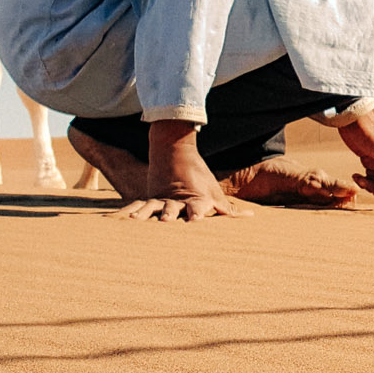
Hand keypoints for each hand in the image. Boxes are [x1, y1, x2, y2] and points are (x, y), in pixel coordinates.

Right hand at [109, 120, 250, 221]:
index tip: (195, 220)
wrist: (174, 150)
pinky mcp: (150, 196)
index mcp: (195, 198)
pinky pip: (138, 204)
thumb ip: (229, 208)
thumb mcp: (215, 192)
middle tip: (166, 221)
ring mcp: (162, 197)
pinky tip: (122, 219)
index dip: (197, 213)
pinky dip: (131, 211)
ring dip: (145, 213)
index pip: (198, 206)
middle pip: (173, 207)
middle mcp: (177, 199)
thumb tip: (251, 217)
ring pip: (153, 205)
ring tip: (135, 221)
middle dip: (169, 214)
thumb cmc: (198, 176)